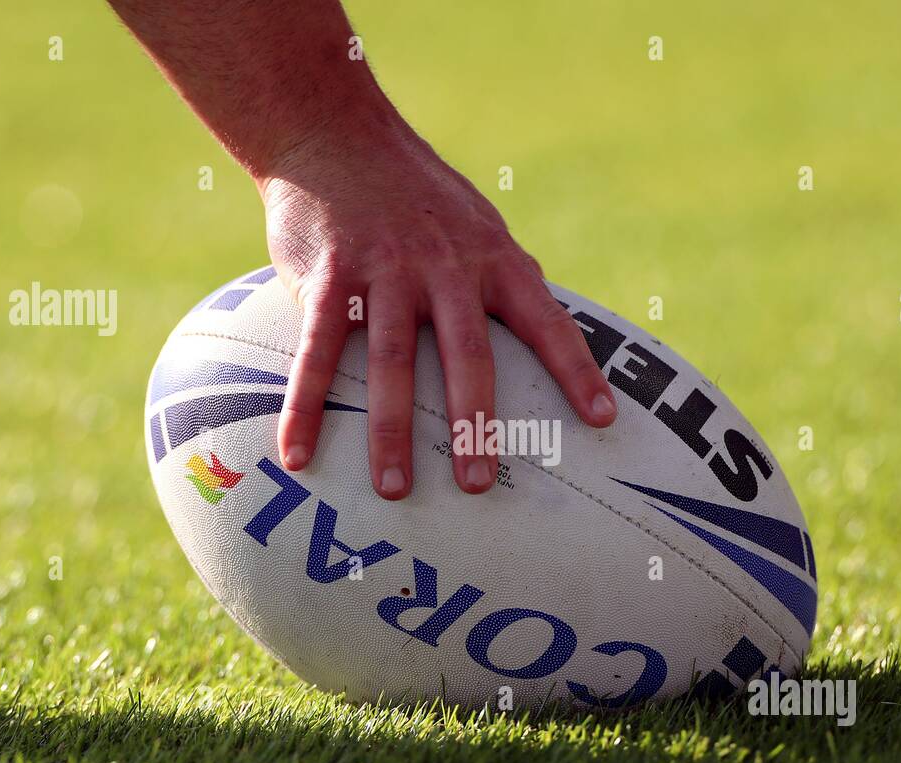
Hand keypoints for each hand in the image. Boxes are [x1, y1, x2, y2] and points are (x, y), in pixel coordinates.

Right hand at [260, 127, 616, 499]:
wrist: (335, 135)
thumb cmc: (416, 195)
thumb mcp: (477, 226)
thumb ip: (505, 280)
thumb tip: (548, 338)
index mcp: (493, 260)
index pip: (546, 320)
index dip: (576, 370)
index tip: (602, 420)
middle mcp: (445, 267)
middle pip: (467, 355)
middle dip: (474, 423)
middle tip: (478, 484)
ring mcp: (386, 272)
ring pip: (392, 362)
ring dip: (392, 431)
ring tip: (395, 491)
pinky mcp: (329, 278)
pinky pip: (317, 352)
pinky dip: (304, 406)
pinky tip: (298, 455)